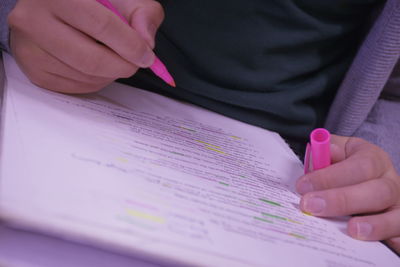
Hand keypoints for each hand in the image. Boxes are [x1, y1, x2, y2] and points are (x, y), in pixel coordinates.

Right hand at [8, 0, 163, 92]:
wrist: (51, 8)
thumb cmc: (87, 2)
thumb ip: (141, 13)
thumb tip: (146, 42)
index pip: (102, 26)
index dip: (131, 45)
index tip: (146, 56)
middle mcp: (35, 21)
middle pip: (91, 60)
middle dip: (123, 66)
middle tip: (136, 63)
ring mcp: (30, 48)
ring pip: (85, 77)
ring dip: (111, 75)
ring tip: (115, 60)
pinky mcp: (34, 71)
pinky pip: (75, 87)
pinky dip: (96, 82)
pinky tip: (98, 68)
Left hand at [296, 135, 399, 252]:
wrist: (366, 179)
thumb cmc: (344, 167)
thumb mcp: (335, 154)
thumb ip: (326, 155)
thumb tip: (324, 154)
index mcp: (374, 159)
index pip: (359, 166)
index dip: (330, 176)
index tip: (303, 186)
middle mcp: (390, 181)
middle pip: (377, 191)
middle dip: (342, 200)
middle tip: (311, 206)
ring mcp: (398, 205)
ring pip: (395, 215)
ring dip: (375, 224)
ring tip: (351, 230)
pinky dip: (395, 241)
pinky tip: (383, 245)